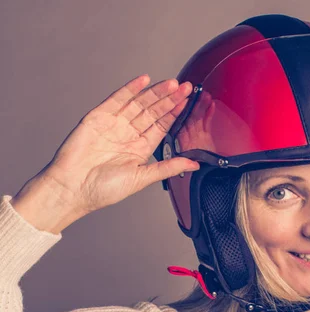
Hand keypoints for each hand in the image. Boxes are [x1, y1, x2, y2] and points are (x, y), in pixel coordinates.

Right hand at [38, 74, 199, 216]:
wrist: (73, 188)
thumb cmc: (103, 189)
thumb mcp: (143, 178)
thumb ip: (168, 167)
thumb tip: (193, 165)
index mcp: (140, 148)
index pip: (161, 125)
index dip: (174, 112)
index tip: (188, 101)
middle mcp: (128, 134)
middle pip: (153, 111)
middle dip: (169, 99)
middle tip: (185, 87)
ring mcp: (114, 124)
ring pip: (138, 103)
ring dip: (155, 92)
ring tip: (171, 84)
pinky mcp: (98, 117)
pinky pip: (117, 99)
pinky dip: (130, 89)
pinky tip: (144, 80)